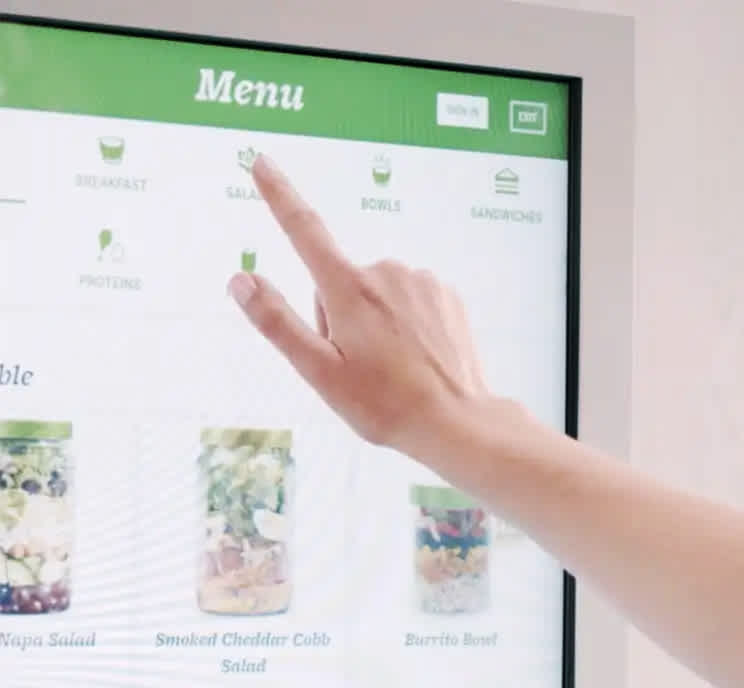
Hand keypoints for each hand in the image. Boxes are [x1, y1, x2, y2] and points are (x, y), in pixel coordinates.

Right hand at [227, 154, 487, 459]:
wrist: (456, 422)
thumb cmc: (385, 404)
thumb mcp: (320, 371)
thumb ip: (278, 322)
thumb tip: (240, 280)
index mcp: (349, 290)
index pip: (304, 230)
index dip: (279, 196)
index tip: (261, 162)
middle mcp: (385, 272)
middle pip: (340, 284)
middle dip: (340, 317)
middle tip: (359, 365)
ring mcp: (420, 281)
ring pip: (377, 295)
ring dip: (375, 324)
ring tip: (392, 368)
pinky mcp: (447, 295)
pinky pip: (409, 301)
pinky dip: (406, 325)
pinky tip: (417, 359)